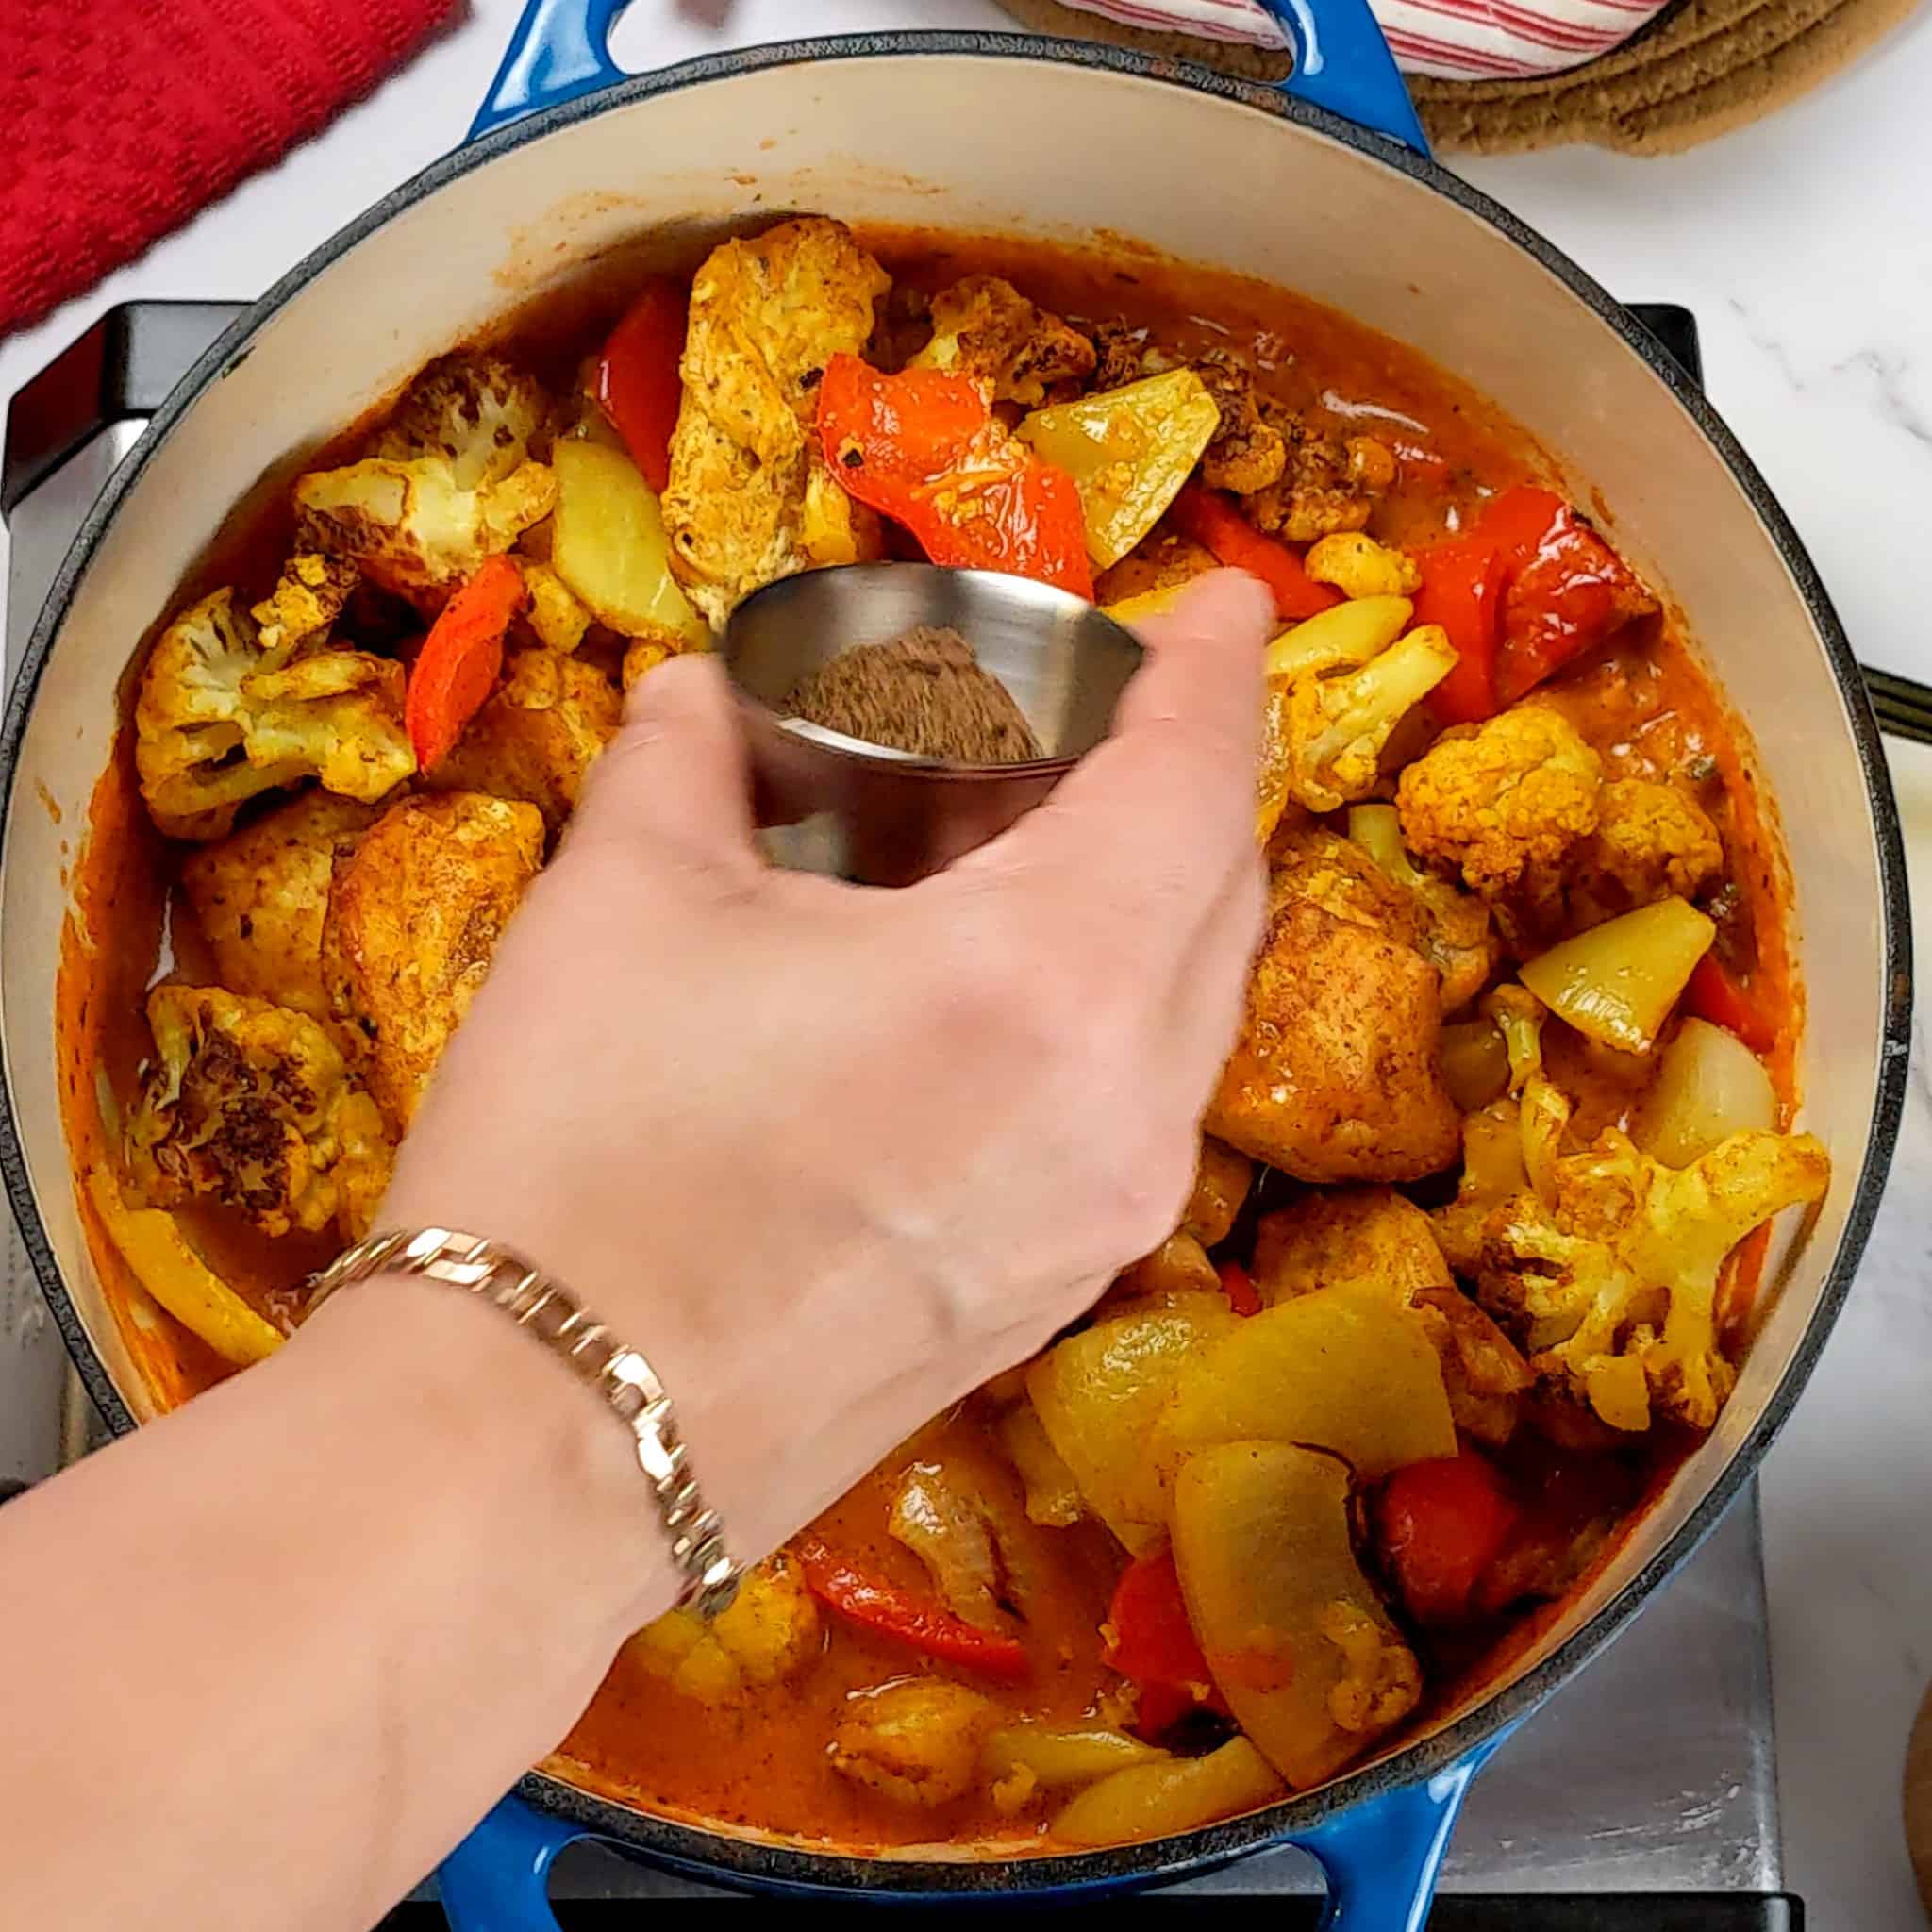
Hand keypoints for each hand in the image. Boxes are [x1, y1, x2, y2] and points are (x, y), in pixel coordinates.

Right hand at [378, 569, 1272, 1617]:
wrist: (544, 1441)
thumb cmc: (581, 1149)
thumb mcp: (623, 903)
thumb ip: (686, 758)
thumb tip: (701, 694)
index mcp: (1050, 980)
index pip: (1193, 782)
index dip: (1216, 674)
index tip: (1231, 606)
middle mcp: (1126, 1109)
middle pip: (1222, 895)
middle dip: (1192, 779)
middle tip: (1114, 709)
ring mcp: (1107, 1223)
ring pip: (1193, 1012)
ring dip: (1158, 900)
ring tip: (1057, 836)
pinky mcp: (1058, 1297)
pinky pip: (1140, 1107)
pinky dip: (1116, 1011)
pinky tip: (1013, 988)